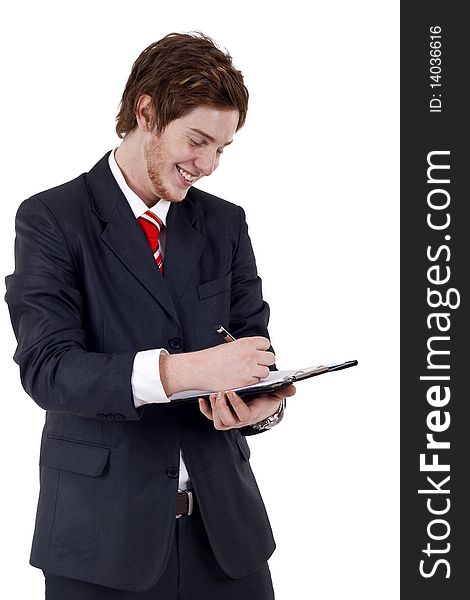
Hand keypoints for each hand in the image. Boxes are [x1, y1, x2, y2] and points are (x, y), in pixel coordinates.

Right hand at [160, 336, 275, 395]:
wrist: (199, 369)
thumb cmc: (211, 358)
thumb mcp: (230, 346)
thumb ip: (245, 348)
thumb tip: (256, 352)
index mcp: (246, 343)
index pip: (265, 343)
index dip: (262, 349)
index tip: (258, 352)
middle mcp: (250, 355)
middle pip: (270, 358)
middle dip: (264, 361)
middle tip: (257, 364)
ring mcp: (249, 369)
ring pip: (265, 372)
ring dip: (259, 373)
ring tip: (248, 373)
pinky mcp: (246, 382)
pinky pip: (257, 382)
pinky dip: (251, 382)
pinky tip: (241, 379)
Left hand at [198, 384, 295, 429]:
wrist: (258, 404)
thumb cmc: (265, 398)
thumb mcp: (274, 394)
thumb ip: (283, 391)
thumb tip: (293, 389)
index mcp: (252, 415)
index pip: (243, 415)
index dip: (236, 405)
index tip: (232, 391)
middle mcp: (239, 420)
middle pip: (227, 421)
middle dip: (222, 407)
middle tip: (220, 392)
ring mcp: (229, 420)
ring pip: (218, 422)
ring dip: (214, 409)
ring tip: (213, 394)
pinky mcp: (221, 416)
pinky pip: (210, 417)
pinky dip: (205, 409)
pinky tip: (202, 399)